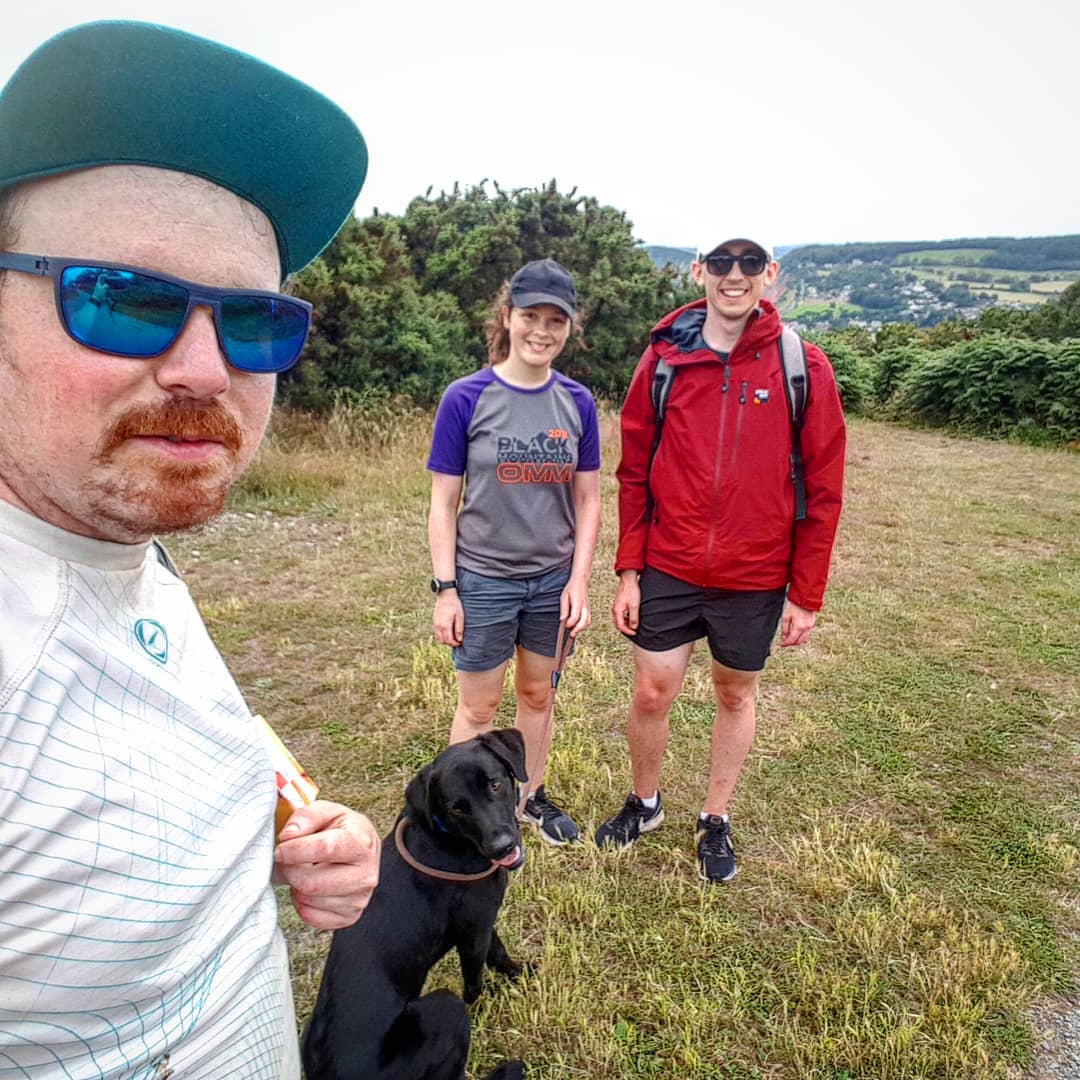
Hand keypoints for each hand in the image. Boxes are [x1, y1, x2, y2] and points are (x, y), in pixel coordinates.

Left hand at [273, 801, 379, 929]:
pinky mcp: (349, 917)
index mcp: (362, 842)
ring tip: (303, 871)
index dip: (295, 850)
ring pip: (309, 900)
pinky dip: (301, 903)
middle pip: (313, 883)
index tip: (280, 849)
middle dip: (291, 870)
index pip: (326, 849)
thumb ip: (306, 816)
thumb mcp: (327, 811)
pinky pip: (310, 917)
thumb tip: (288, 836)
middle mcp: (366, 874)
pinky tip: (310, 887)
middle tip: (288, 860)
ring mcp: (360, 899)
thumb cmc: (340, 830)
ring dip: (296, 886)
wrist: (359, 850)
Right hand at [433, 591, 463, 646]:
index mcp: (445, 625)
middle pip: (443, 641)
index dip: (454, 644)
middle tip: (457, 641)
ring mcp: (435, 623)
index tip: (460, 643)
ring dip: (445, 640)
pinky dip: (441, 635)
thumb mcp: (460, 616)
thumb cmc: (455, 604)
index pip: (449, 640)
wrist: (446, 595)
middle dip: (450, 643)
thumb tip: (459, 639)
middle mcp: (438, 625)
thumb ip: (459, 628)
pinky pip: (436, 632)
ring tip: (452, 637)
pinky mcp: (434, 621)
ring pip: (438, 638)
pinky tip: (448, 632)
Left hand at [561, 578, 591, 637]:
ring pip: (587, 622)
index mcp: (578, 602)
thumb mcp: (564, 597)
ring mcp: (587, 608)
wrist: (580, 582)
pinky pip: (588, 620)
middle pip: (584, 621)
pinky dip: (583, 626)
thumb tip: (562, 620)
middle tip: (571, 635)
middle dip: (578, 629)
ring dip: (581, 629)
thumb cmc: (571, 589)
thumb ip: (564, 609)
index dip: (570, 623)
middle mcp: (584, 606)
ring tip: (573, 633)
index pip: (575, 616)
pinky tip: (577, 628)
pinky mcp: (588, 609)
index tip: (564, 626)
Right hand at [612, 572, 640, 634]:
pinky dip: (625, 619)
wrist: (628, 580)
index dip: (628, 631)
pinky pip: (620, 615)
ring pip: (619, 620)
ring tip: (634, 624)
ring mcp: (616, 607)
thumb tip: (634, 627)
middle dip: (626, 629)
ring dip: (626, 624)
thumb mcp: (634, 606)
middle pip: (618, 624)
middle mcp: (615, 610)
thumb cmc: (631, 591)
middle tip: (634, 631)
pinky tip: (632, 617)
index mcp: (617, 611)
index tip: (635, 633)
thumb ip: (634, 617)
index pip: (621, 626)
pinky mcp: (619, 604)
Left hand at [780, 599, 815, 646]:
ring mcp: (810, 626)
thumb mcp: (785, 616)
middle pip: (799, 642)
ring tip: (790, 637)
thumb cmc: (794, 605)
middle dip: (791, 643)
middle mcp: (806, 628)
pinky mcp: (812, 623)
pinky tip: (796, 632)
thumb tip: (784, 637)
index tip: (781, 644)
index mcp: (799, 627)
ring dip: (797, 640)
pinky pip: (807, 633)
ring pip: (804, 639)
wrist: (805, 597)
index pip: (792, 640)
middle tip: (785, 642)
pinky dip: (801, 635)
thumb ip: (785, 628)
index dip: (785, 643)